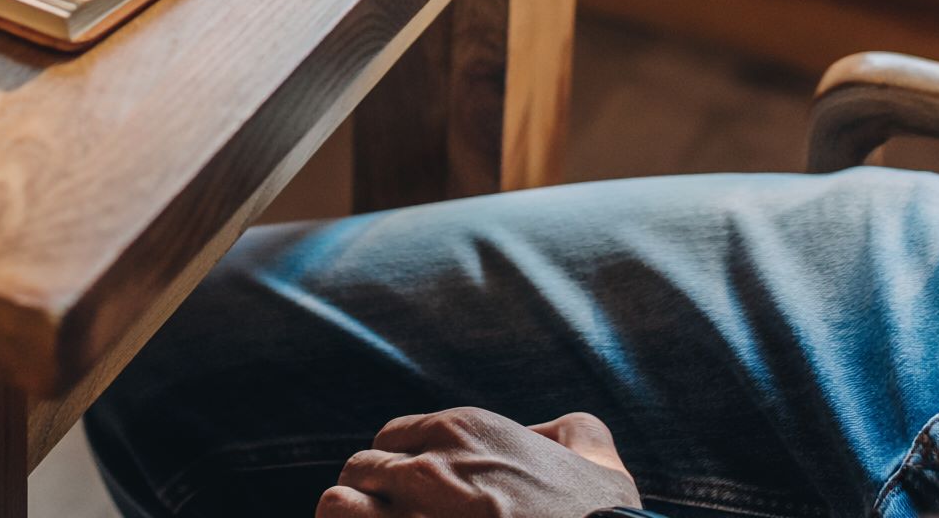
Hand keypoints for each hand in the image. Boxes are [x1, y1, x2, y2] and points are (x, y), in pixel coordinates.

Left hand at [319, 408, 640, 517]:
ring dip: (349, 517)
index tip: (409, 495)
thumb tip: (551, 434)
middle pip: (360, 469)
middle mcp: (430, 466)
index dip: (397, 468)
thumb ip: (570, 432)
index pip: (390, 439)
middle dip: (372, 497)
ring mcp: (414, 515)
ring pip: (337, 504)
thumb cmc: (601, 517)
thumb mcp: (596, 458)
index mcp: (464, 430)